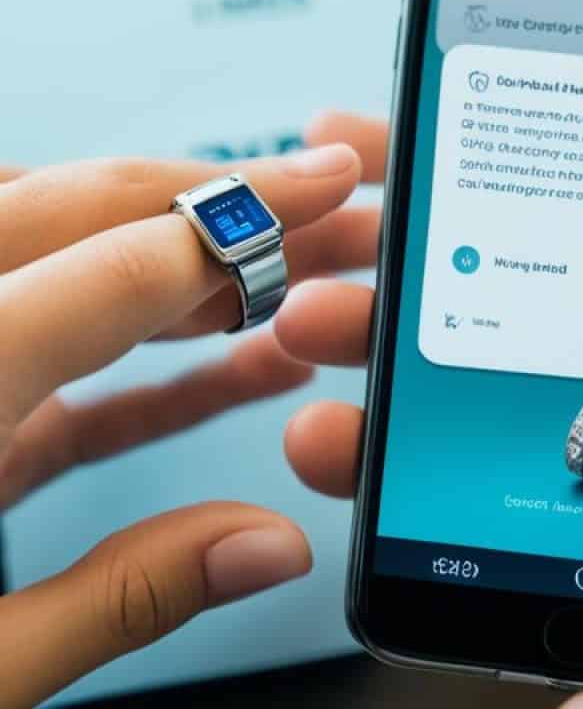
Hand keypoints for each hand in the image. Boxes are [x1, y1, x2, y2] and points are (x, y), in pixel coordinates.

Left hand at [0, 112, 384, 708]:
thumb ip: (121, 599)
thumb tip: (269, 545)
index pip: (115, 269)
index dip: (238, 220)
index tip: (322, 182)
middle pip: (83, 212)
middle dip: (214, 195)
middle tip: (318, 191)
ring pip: (64, 252)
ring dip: (185, 259)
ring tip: (289, 273)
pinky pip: (60, 345)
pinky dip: (150, 349)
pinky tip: (233, 359)